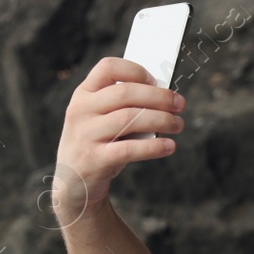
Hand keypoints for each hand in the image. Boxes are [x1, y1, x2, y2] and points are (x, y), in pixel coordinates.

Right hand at [51, 56, 184, 224]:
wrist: (73, 185)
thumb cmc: (97, 145)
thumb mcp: (101, 120)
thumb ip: (123, 106)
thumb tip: (164, 98)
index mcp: (83, 94)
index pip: (108, 68)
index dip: (135, 70)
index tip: (156, 81)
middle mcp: (80, 111)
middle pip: (125, 93)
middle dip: (159, 96)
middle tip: (180, 104)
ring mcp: (85, 135)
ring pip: (129, 118)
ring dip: (161, 120)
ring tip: (178, 125)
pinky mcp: (93, 160)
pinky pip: (129, 149)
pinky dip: (153, 147)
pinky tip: (169, 147)